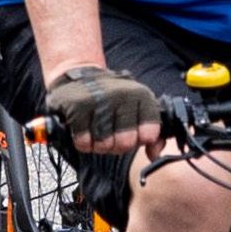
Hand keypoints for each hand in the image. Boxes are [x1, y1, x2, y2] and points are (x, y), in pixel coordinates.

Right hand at [42, 60, 162, 159]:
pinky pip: (84, 142)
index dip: (139, 140)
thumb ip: (152, 133)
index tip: (133, 134)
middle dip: (117, 146)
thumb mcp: (138, 109)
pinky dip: (84, 143)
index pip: (149, 134)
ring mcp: (98, 99)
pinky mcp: (76, 106)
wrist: (80, 76)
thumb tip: (154, 155)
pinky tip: (84, 132)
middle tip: (112, 138)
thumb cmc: (113, 100)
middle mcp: (121, 95)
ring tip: (98, 135)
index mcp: (141, 95)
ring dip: (99, 146)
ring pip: (104, 144)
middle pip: (125, 142)